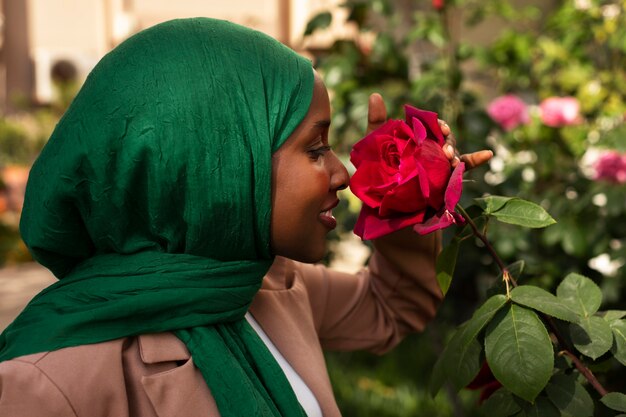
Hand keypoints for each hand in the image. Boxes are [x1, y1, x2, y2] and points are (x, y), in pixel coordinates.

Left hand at [366, 93, 492, 168]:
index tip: (440, 127)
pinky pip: (463, 168)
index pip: (432, 127)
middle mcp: (430, 147)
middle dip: (448, 141)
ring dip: (456, 154)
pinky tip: (487, 154)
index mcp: (417, 136)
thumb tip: (375, 95)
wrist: (380, 198)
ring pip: (453, 153)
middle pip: (445, 139)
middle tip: (444, 150)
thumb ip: (376, 120)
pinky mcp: (444, 178)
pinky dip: (476, 160)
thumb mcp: (374, 143)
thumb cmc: (376, 167)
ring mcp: (439, 162)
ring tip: (451, 160)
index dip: (439, 125)